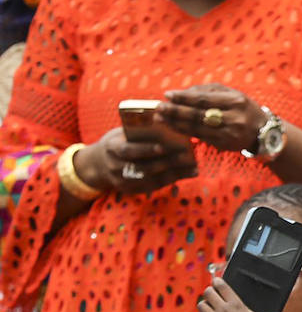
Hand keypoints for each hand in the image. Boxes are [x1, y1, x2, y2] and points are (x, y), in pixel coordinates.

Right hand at [72, 127, 197, 195]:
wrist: (99, 164)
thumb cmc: (117, 143)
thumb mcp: (120, 134)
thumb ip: (137, 131)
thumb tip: (165, 121)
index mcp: (111, 148)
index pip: (128, 150)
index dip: (145, 149)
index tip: (163, 146)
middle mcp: (116, 167)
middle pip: (144, 167)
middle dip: (166, 162)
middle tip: (186, 156)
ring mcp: (123, 181)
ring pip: (152, 179)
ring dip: (175, 173)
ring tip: (193, 166)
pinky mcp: (132, 190)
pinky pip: (155, 187)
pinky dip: (173, 180)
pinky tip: (188, 174)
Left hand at [159, 84, 267, 154]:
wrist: (263, 131)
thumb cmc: (242, 108)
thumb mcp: (230, 93)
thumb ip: (207, 91)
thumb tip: (181, 93)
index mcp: (235, 101)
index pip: (204, 99)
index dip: (184, 98)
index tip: (168, 95)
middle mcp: (234, 119)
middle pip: (198, 115)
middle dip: (176, 111)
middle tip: (159, 108)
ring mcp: (230, 134)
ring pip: (197, 128)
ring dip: (176, 123)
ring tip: (161, 118)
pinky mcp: (225, 145)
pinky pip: (201, 137)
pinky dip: (185, 132)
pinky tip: (173, 127)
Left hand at [190, 278, 286, 311]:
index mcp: (236, 304)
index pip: (221, 285)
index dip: (218, 281)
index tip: (217, 281)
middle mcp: (222, 310)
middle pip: (207, 293)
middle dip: (209, 292)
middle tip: (212, 295)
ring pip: (200, 306)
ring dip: (204, 306)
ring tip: (208, 309)